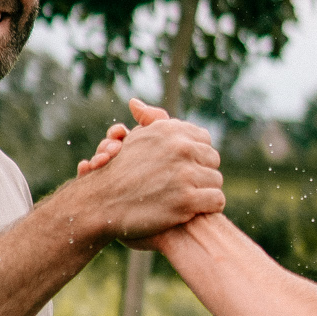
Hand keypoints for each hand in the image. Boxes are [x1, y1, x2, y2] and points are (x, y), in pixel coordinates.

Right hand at [74, 100, 218, 246]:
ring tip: (188, 198)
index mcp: (169, 131)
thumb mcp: (131, 140)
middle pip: (213, 159)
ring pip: (216, 180)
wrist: (99, 205)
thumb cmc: (115, 175)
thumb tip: (136, 103)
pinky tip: (195, 211)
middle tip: (188, 184)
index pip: (203, 138)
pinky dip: (209, 207)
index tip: (185, 166)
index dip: (196, 154)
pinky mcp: (187, 200)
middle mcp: (180, 148)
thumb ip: (145, 122)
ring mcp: (185, 174)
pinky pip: (217, 200)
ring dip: (205, 191)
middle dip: (202, 171)